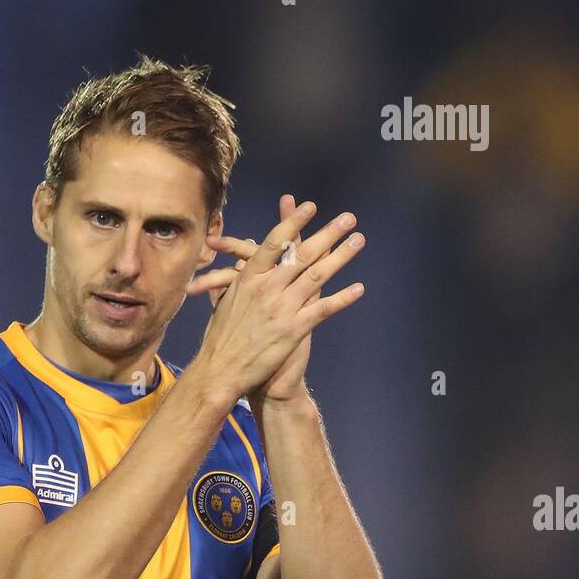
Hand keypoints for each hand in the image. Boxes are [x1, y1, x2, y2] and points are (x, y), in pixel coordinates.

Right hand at [187, 195, 364, 405]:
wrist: (220, 372)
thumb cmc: (219, 340)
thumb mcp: (222, 304)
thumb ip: (234, 283)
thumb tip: (238, 267)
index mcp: (248, 278)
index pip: (274, 242)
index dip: (293, 222)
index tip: (310, 207)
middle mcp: (266, 289)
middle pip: (302, 254)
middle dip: (327, 233)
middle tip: (348, 218)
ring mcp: (281, 309)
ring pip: (316, 276)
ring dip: (341, 257)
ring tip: (358, 241)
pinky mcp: (292, 331)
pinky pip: (322, 310)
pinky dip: (342, 299)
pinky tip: (358, 289)